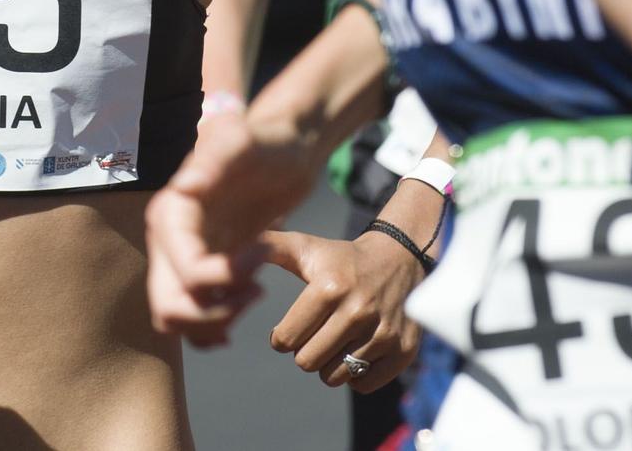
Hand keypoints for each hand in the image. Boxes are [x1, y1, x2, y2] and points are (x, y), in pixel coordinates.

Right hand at [146, 112, 318, 345]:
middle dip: (215, 313)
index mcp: (171, 214)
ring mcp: (182, 259)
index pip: (186, 271)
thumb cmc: (264, 141)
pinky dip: (215, 327)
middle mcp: (168, 240)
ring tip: (256, 293)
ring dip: (216, 322)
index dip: (226, 277)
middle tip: (257, 290)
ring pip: (178, 321)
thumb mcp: (241, 139)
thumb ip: (213, 158)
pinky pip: (194, 320)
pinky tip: (246, 303)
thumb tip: (184, 187)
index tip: (263, 252)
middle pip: (170, 307)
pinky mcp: (203, 272)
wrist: (283, 152)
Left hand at [263, 229, 422, 393]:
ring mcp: (384, 332)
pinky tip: (356, 349)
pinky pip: (364, 384)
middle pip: (307, 362)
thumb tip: (227, 254)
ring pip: (335, 377)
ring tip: (336, 340)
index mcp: (328, 287)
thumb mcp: (305, 248)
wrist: (399, 258)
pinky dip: (356, 375)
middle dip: (304, 352)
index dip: (281, 338)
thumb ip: (266, 247)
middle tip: (314, 334)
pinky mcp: (404, 350)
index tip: (288, 329)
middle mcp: (358, 311)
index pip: (286, 339)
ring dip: (329, 364)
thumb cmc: (341, 258)